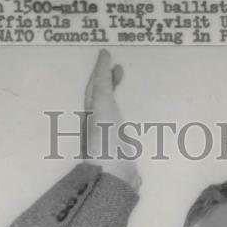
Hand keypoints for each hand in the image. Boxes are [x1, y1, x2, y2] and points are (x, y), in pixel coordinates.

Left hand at [84, 49, 139, 188]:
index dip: (101, 70)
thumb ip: (103, 81)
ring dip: (116, 97)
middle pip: (102, 97)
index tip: (108, 55)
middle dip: (109, 82)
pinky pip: (123, 126)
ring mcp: (110, 136)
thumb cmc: (105, 134)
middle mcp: (98, 122)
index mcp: (92, 110)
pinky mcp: (122, 149)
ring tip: (125, 89)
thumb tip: (103, 55)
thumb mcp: (102, 102)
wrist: (112, 172)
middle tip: (120, 69)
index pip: (95, 85)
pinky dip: (126, 116)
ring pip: (111, 110)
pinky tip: (134, 120)